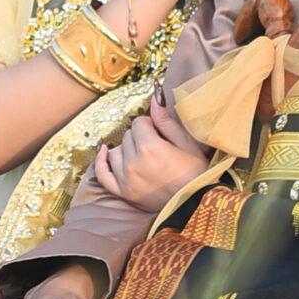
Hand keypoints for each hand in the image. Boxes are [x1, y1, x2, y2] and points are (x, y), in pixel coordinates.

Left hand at [93, 94, 209, 210]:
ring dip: (126, 150)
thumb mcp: (187, 144)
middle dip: (140, 137)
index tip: (161, 135)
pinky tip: (104, 151)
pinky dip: (101, 162)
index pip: (139, 123)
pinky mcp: (123, 192)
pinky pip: (102, 174)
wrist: (197, 205)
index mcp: (150, 147)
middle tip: (156, 147)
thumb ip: (166, 120)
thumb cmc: (196, 174)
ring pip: (115, 151)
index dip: (150, 126)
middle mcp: (133, 162)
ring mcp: (125, 179)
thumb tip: (155, 94)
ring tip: (142, 156)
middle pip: (127, 136)